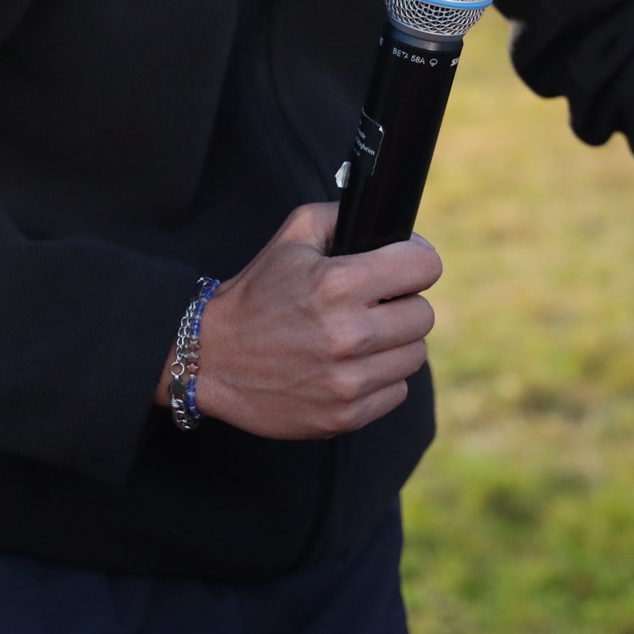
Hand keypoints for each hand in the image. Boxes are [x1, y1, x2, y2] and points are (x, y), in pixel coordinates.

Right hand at [157, 203, 443, 439]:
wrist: (208, 359)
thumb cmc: (255, 296)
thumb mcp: (291, 239)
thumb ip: (341, 217)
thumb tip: (389, 221)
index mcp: (338, 284)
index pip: (424, 266)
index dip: (415, 262)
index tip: (403, 267)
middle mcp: (348, 335)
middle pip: (423, 315)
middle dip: (402, 305)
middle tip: (373, 306)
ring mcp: (348, 381)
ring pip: (414, 355)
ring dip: (393, 345)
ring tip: (359, 338)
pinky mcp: (345, 416)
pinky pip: (396, 392)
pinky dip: (379, 380)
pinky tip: (349, 368)